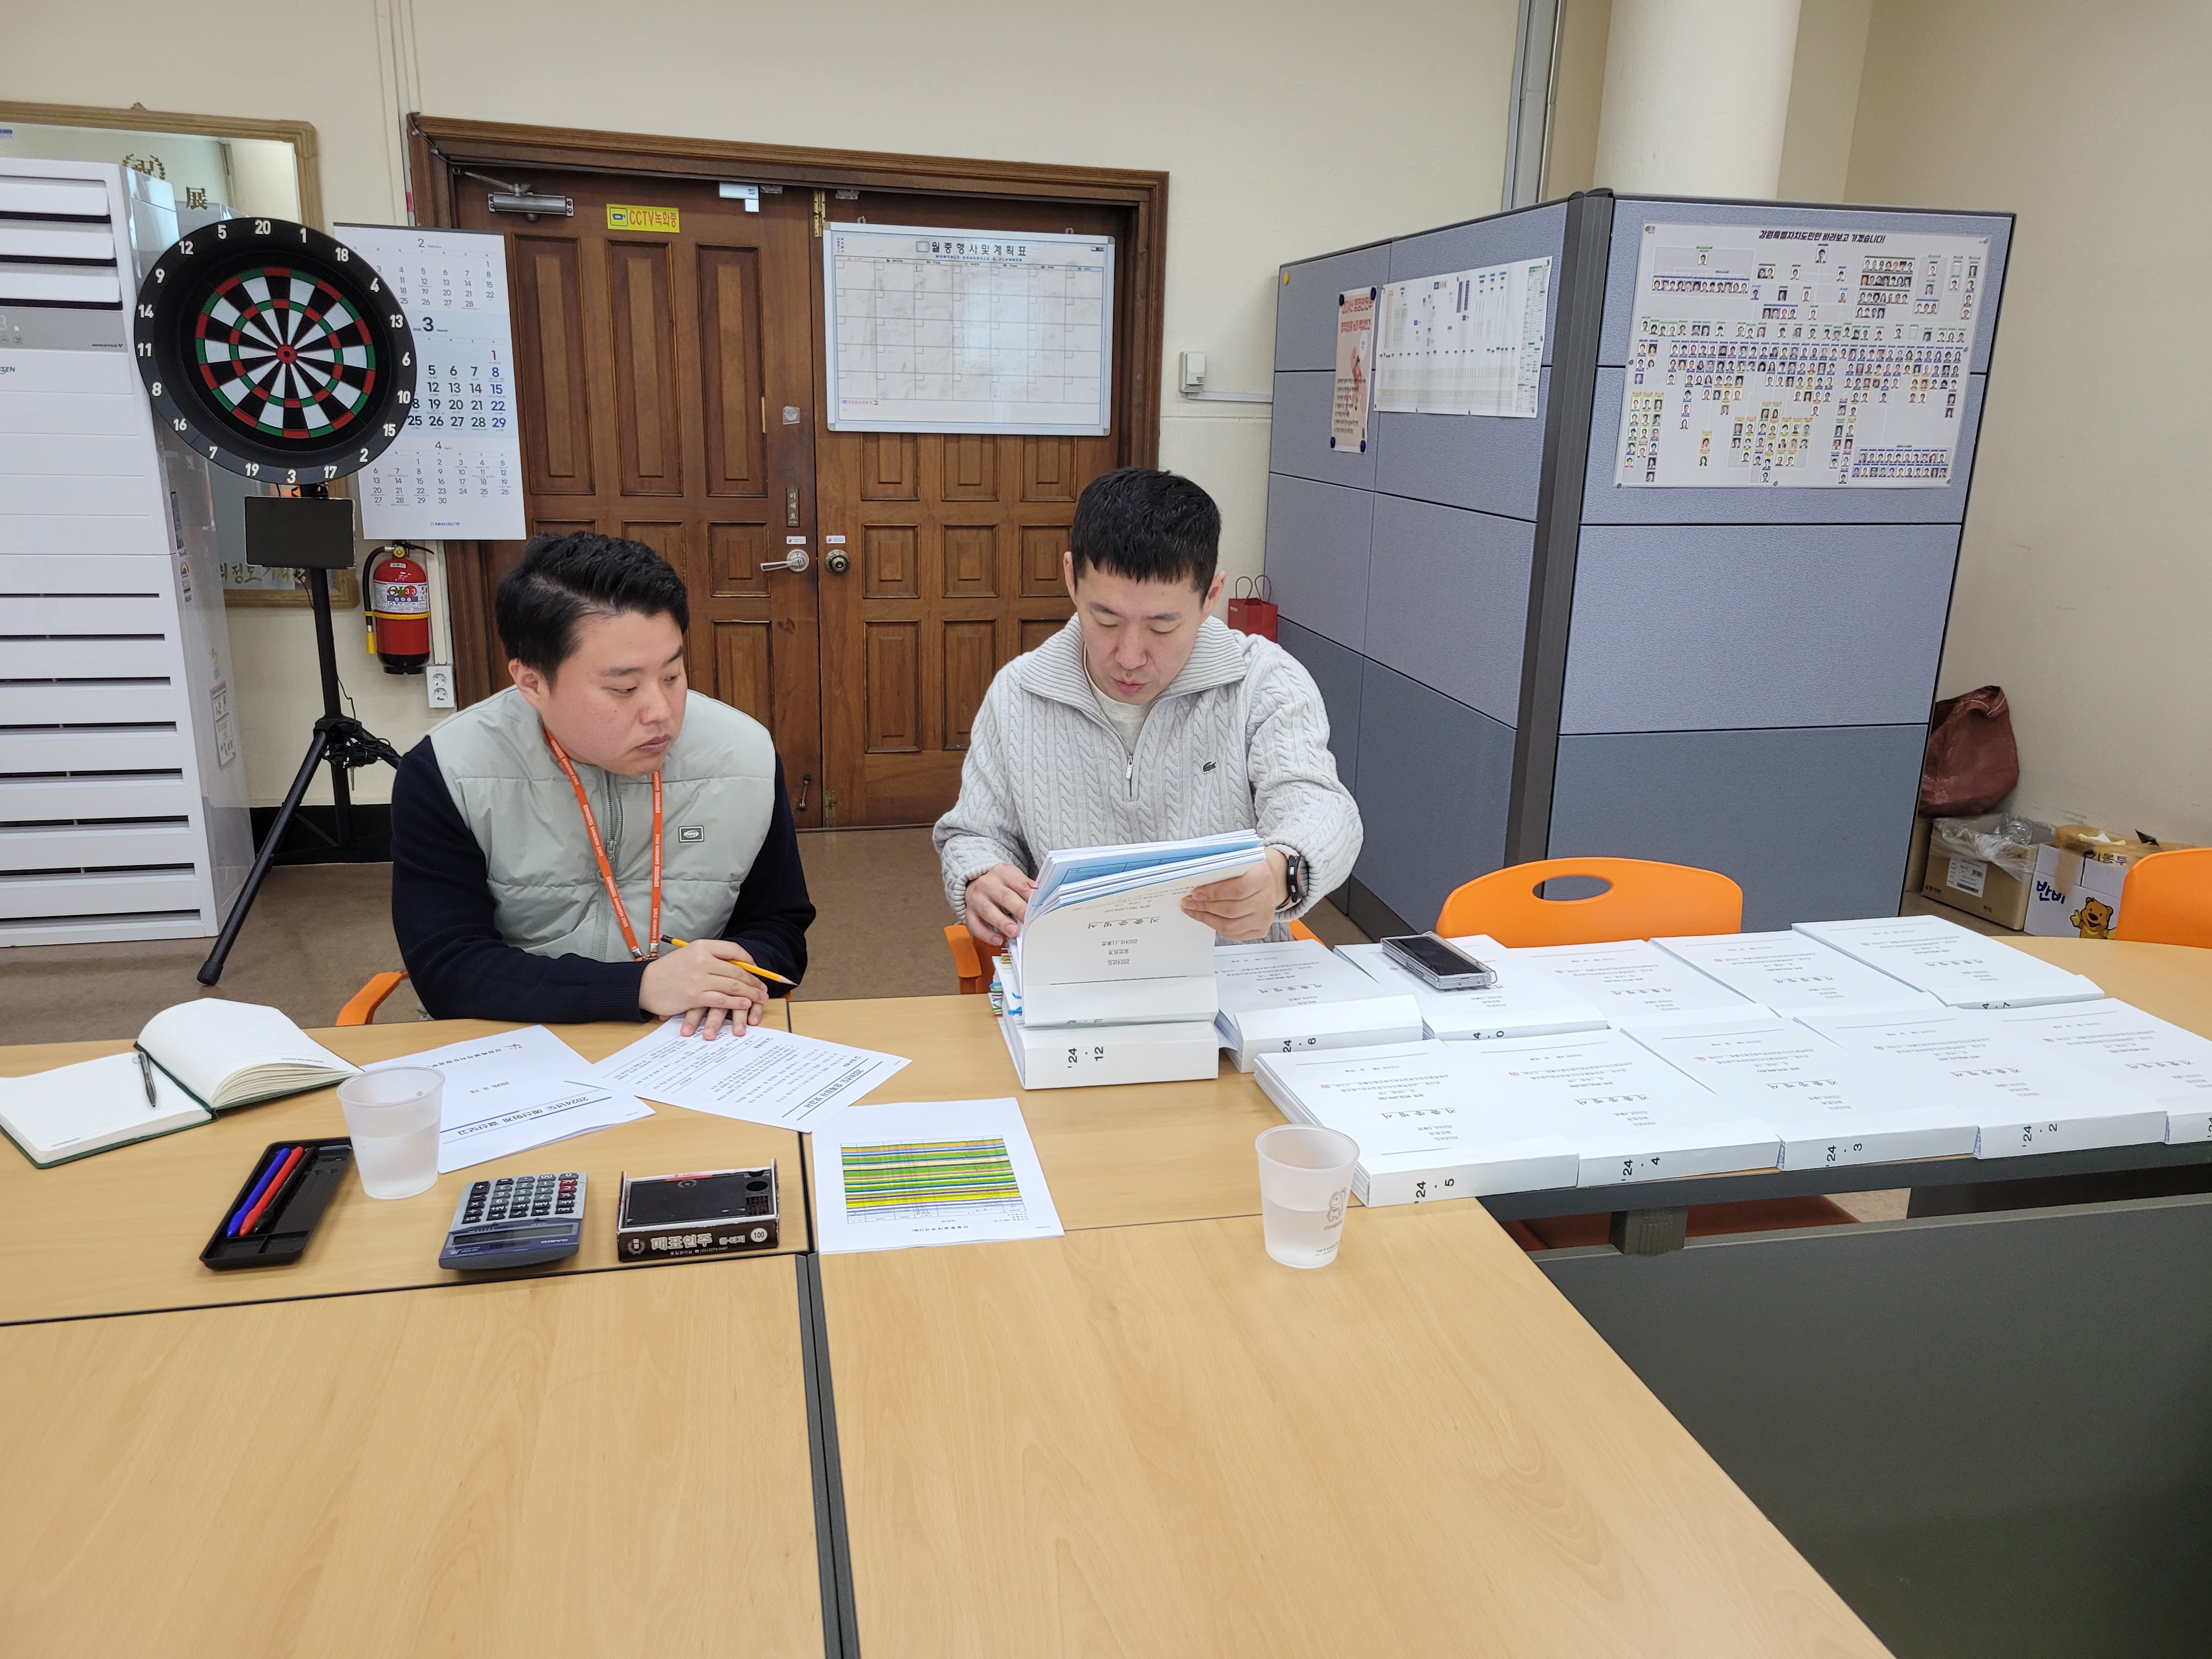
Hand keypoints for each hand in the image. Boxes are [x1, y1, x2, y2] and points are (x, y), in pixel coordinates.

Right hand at [639, 939, 768, 1038]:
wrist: (645, 985)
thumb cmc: (668, 971)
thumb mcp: (689, 955)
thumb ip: (711, 957)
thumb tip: (737, 964)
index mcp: (702, 947)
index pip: (734, 950)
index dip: (750, 961)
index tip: (758, 969)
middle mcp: (702, 960)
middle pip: (737, 970)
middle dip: (754, 981)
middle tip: (764, 989)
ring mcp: (699, 979)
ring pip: (733, 985)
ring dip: (750, 993)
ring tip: (760, 998)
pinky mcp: (694, 996)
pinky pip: (721, 999)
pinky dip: (736, 1002)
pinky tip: (745, 1003)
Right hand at [964, 863, 1034, 949]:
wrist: (974, 881)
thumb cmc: (1000, 883)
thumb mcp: (1014, 878)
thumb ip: (1027, 889)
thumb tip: (1043, 903)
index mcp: (1003, 872)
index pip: (1021, 885)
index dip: (1031, 899)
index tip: (1039, 911)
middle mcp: (988, 883)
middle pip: (1005, 897)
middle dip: (1018, 910)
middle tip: (1028, 922)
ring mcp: (976, 898)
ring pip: (988, 911)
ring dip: (1002, 923)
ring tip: (1014, 932)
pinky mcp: (969, 911)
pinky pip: (975, 925)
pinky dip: (986, 934)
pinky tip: (998, 940)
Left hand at [1183, 848, 1288, 941]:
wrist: (1270, 879)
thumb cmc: (1250, 869)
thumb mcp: (1240, 860)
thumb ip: (1222, 868)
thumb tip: (1195, 879)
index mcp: (1264, 877)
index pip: (1237, 890)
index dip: (1214, 893)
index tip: (1195, 893)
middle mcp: (1268, 899)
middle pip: (1231, 910)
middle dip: (1205, 907)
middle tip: (1189, 903)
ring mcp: (1265, 917)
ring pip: (1230, 926)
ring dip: (1207, 919)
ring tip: (1193, 911)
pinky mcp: (1261, 929)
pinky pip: (1234, 934)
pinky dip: (1216, 926)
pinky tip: (1207, 918)